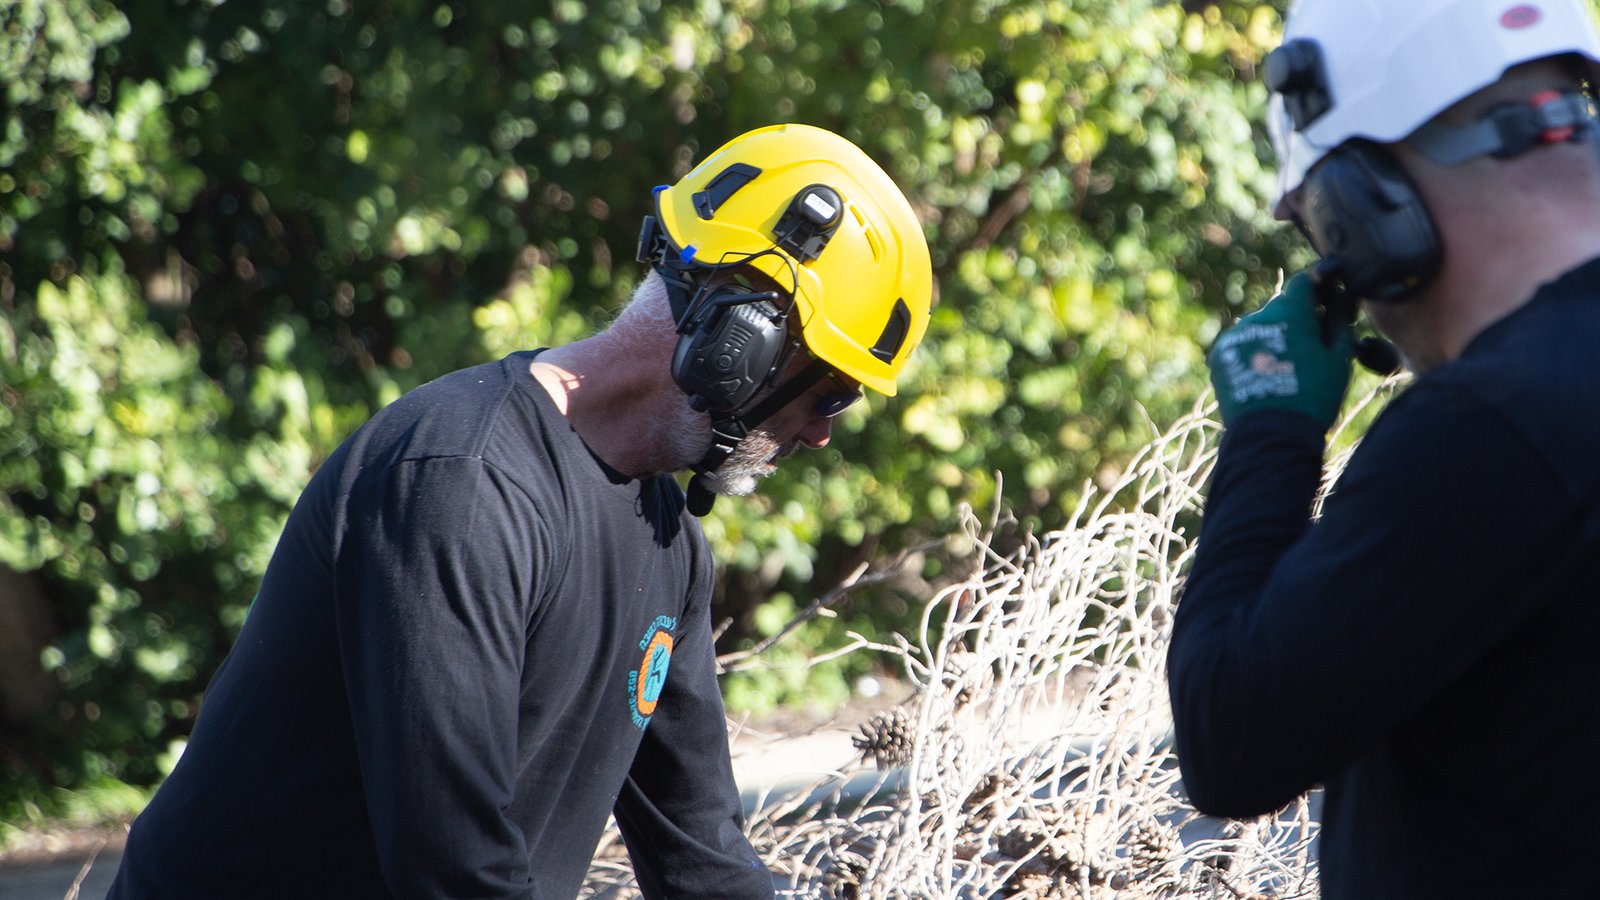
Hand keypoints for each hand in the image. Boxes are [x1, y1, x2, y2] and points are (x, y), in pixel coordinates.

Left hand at [1207, 272, 1353, 428]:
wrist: (1270, 436)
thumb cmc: (1313, 397)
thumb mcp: (1337, 357)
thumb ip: (1337, 320)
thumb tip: (1340, 296)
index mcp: (1289, 312)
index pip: (1306, 281)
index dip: (1322, 283)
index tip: (1332, 290)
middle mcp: (1257, 317)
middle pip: (1282, 305)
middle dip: (1299, 316)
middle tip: (1314, 340)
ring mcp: (1235, 336)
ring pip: (1261, 325)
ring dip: (1275, 334)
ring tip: (1289, 365)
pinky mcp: (1220, 355)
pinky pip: (1243, 343)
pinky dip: (1255, 351)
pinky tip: (1268, 373)